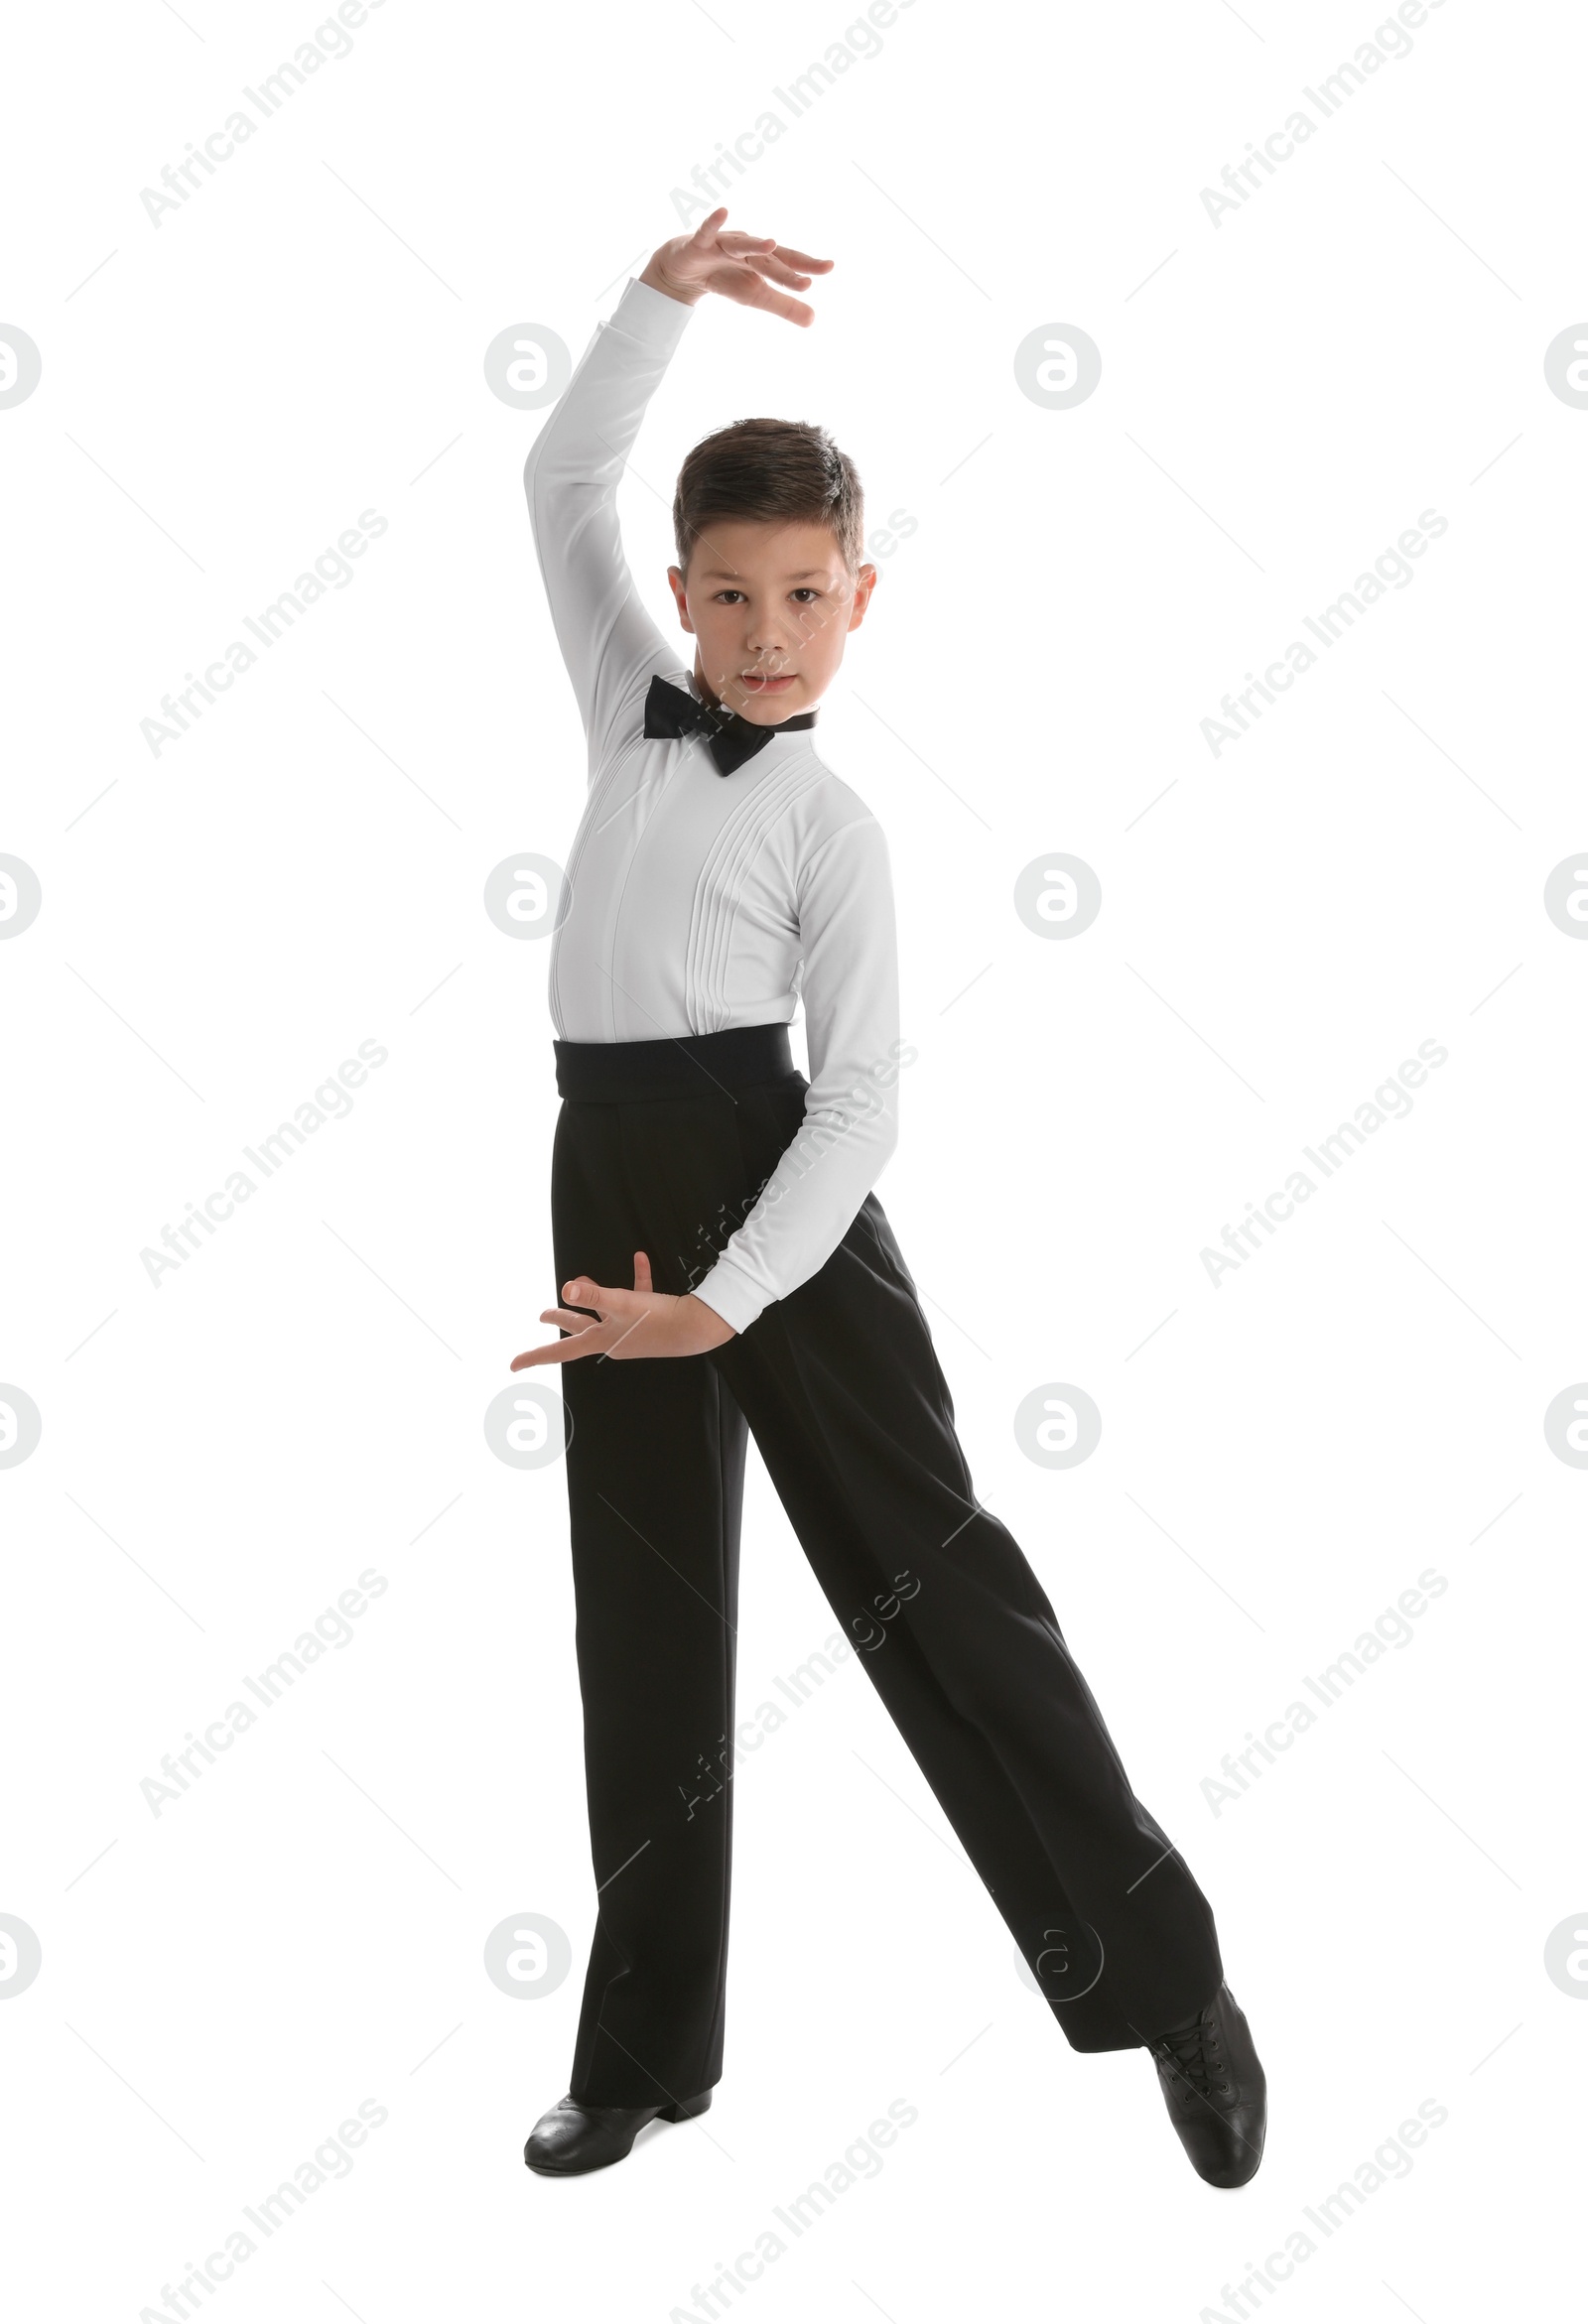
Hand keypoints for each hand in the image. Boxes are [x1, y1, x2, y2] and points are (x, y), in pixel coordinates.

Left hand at [510, 1250, 737, 1367]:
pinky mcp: (650, 1318)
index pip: (560, 1350)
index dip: (534, 1355)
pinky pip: (636, 1296)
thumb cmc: (658, 1321)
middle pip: (579, 1330)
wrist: (698, 1328)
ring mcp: (631, 1330)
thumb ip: (594, 1294)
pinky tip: (639, 1259)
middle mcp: (613, 1339)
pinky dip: (635, 1279)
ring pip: (604, 1313)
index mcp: (601, 1340)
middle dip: (560, 1321)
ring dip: (592, 1297)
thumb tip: (567, 1286)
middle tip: (543, 1316)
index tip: (512, 1365)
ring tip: (580, 1279)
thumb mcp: (621, 1304)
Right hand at [640, 206, 832, 326]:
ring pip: (742, 246)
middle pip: (769, 259)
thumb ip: (784, 306)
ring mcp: (723, 244)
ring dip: (755, 244)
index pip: (788, 262)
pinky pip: (706, 232)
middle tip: (808, 278)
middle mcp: (747, 248)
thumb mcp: (755, 297)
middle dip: (787, 269)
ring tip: (771, 243)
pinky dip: (714, 223)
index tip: (829, 267)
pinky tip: (722, 211)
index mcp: (762, 260)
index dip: (807, 265)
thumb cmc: (725, 278)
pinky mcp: (699, 244)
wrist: (685, 272)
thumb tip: (813, 319)